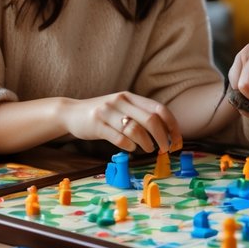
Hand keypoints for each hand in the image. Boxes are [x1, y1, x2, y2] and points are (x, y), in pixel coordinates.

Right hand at [58, 92, 180, 153]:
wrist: (71, 113)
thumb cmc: (103, 114)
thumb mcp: (121, 108)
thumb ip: (140, 114)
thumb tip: (166, 132)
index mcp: (130, 97)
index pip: (159, 109)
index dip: (172, 126)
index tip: (177, 141)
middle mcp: (121, 101)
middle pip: (151, 120)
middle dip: (163, 138)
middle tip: (165, 150)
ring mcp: (108, 112)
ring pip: (136, 129)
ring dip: (147, 143)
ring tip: (148, 150)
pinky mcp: (97, 124)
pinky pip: (119, 138)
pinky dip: (129, 146)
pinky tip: (131, 148)